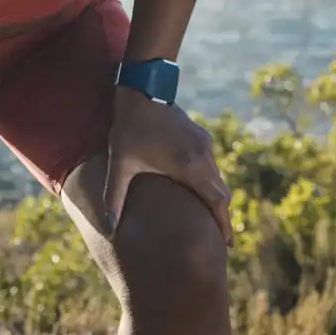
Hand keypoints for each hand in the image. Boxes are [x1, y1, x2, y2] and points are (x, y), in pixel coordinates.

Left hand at [102, 87, 233, 245]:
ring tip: (210, 217)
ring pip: (217, 178)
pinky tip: (199, 188)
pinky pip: (211, 165)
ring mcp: (204, 144)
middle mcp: (203, 157)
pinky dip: (210, 181)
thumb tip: (107, 226)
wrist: (142, 89)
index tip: (228, 245)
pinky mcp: (200, 135)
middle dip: (221, 216)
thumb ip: (114, 196)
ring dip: (216, 197)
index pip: (216, 202)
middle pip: (221, 193)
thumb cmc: (129, 127)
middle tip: (221, 239)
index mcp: (189, 167)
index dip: (223, 224)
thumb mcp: (120, 163)